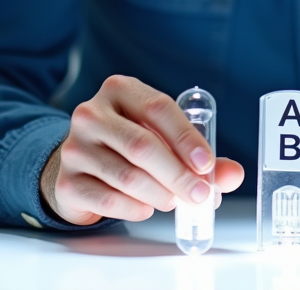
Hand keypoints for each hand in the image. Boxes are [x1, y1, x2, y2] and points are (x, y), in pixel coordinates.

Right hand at [40, 75, 244, 225]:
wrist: (80, 166)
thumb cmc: (129, 146)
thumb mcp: (162, 137)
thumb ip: (200, 155)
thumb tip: (233, 175)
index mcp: (119, 90)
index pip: (158, 108)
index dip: (186, 138)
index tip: (207, 164)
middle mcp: (91, 113)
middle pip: (143, 146)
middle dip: (179, 175)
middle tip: (201, 194)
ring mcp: (74, 147)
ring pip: (128, 176)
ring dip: (161, 195)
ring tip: (175, 200)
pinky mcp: (67, 182)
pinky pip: (110, 200)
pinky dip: (137, 208)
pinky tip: (146, 206)